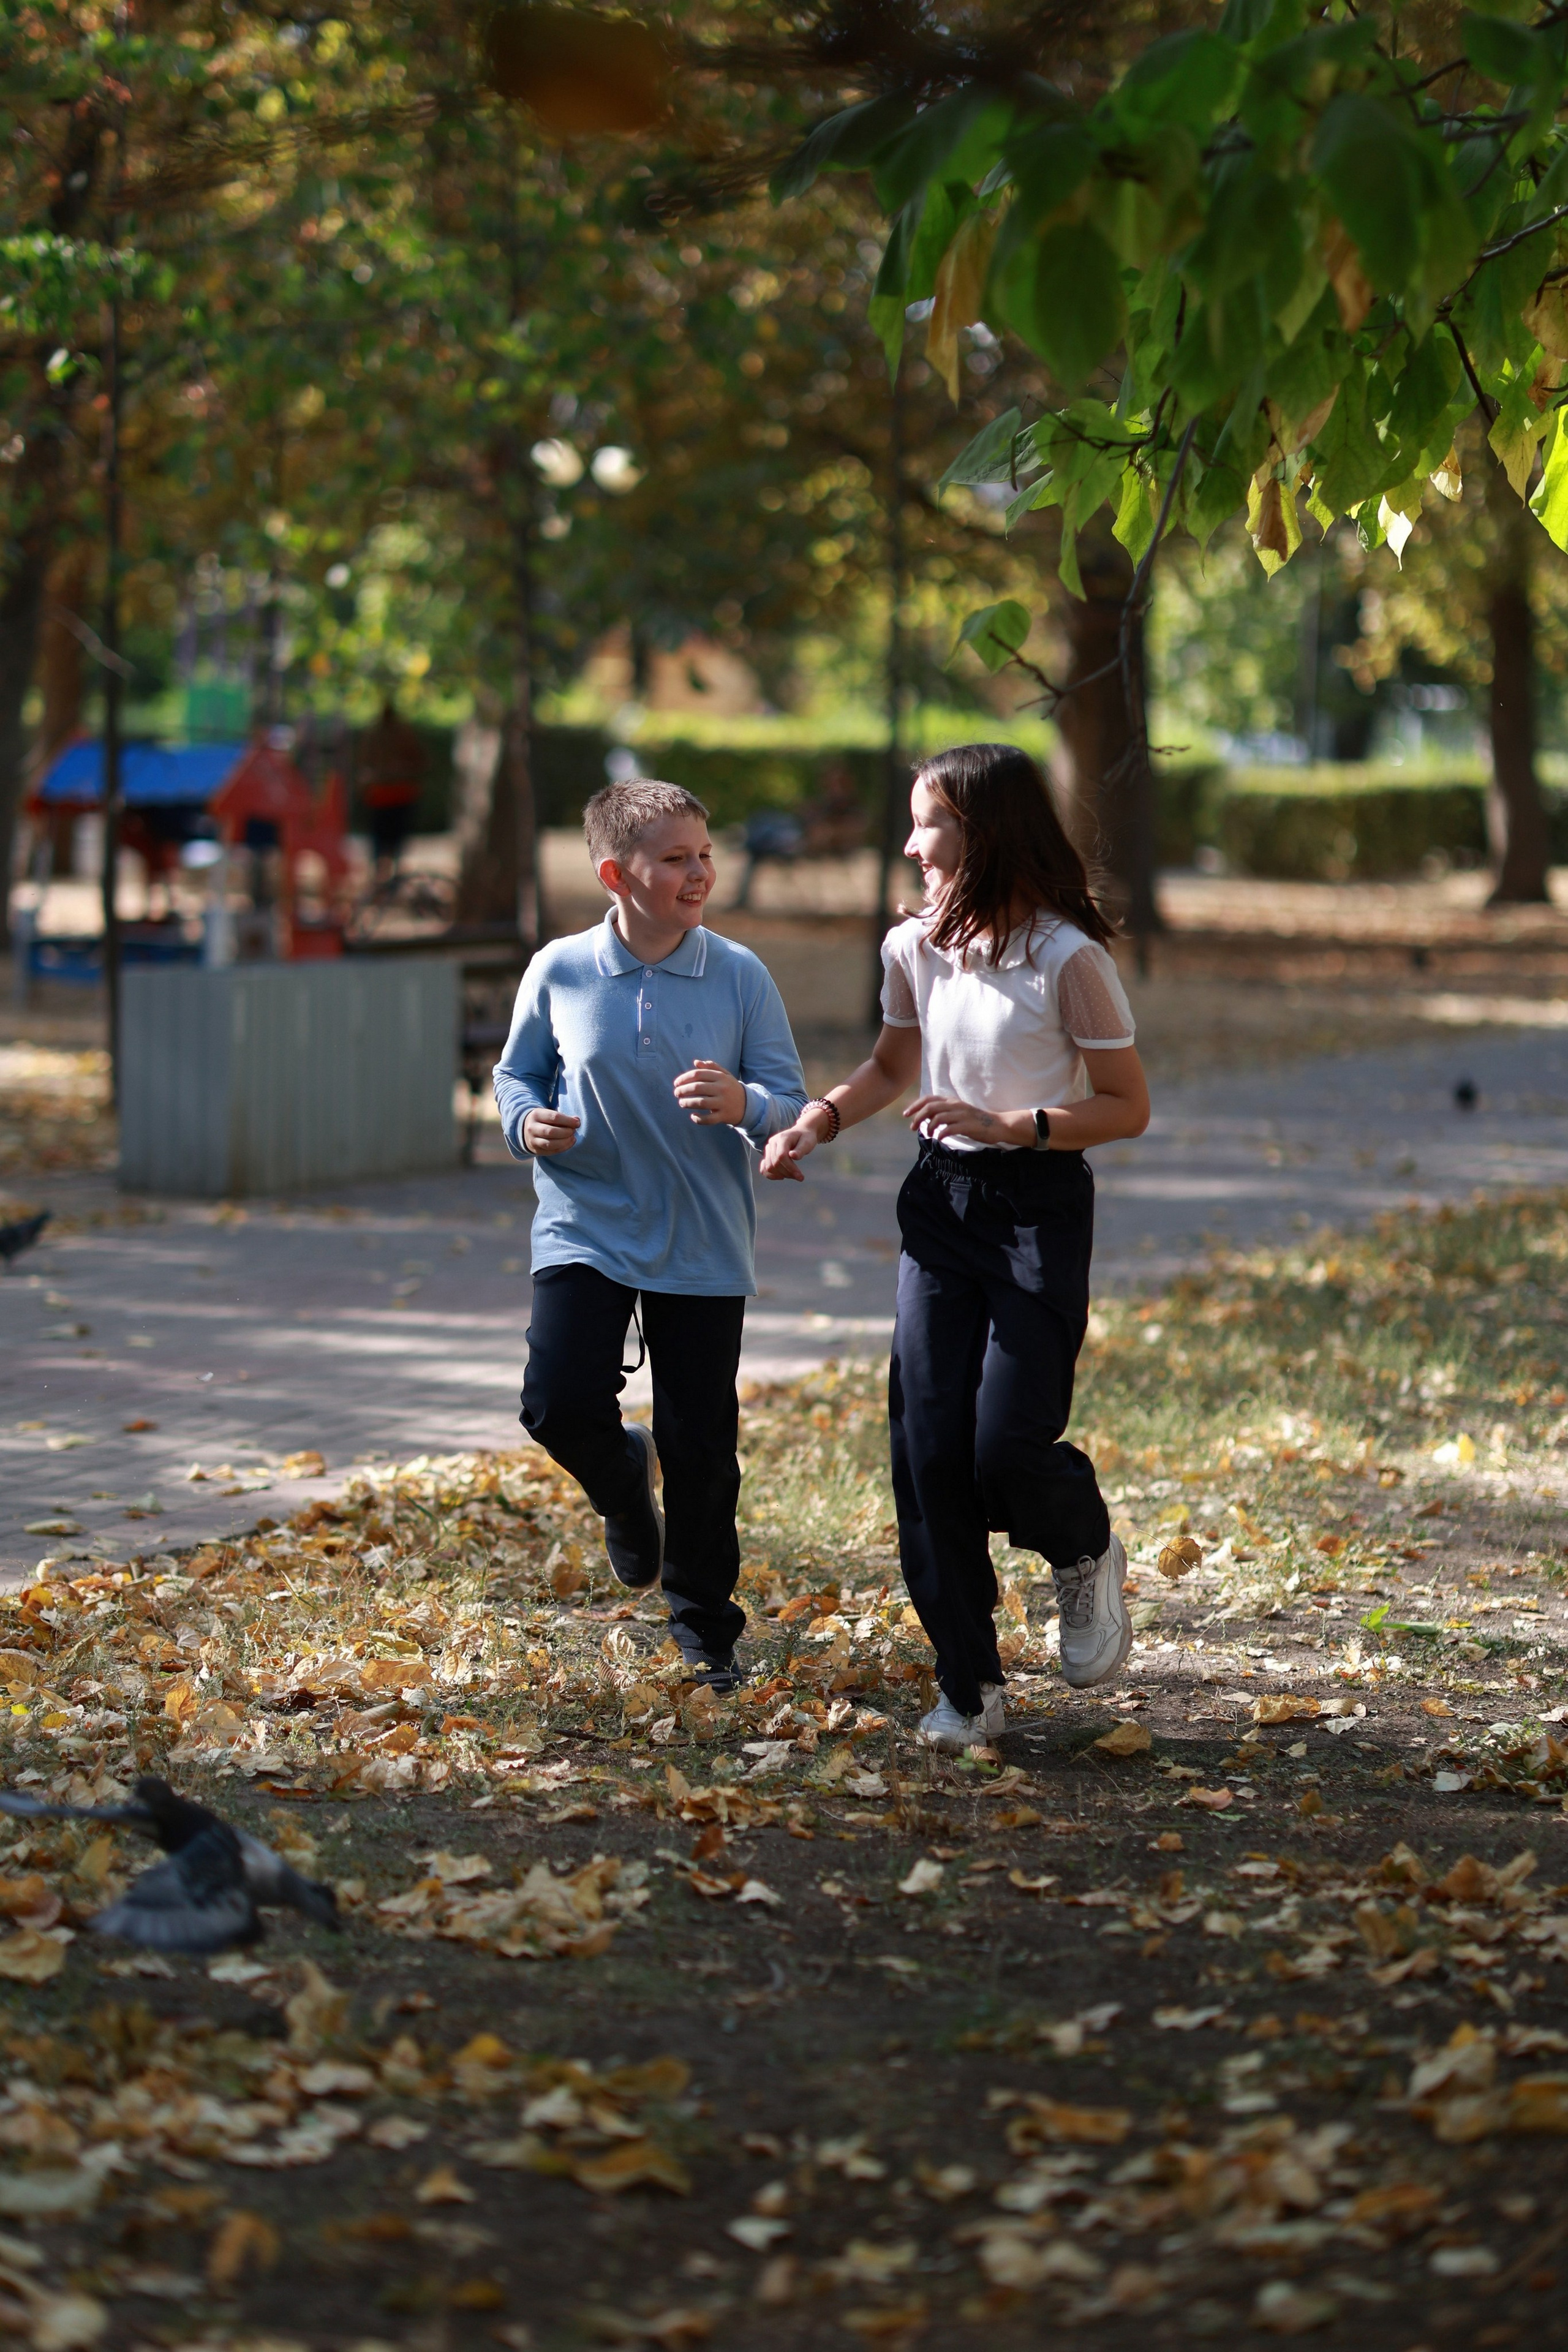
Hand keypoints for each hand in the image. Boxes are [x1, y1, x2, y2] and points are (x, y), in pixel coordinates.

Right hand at [523, 1107, 579, 1156]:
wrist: (525, 1129)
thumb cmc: (543, 1120)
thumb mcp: (549, 1114)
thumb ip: (563, 1117)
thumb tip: (576, 1121)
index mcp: (536, 1115)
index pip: (554, 1117)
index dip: (568, 1121)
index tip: (577, 1123)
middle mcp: (532, 1128)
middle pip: (551, 1132)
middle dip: (566, 1132)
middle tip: (573, 1131)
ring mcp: (532, 1140)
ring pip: (550, 1144)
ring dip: (565, 1141)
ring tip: (573, 1137)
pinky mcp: (536, 1150)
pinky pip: (551, 1151)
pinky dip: (563, 1148)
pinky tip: (569, 1143)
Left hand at [673, 1058, 746, 1125]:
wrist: (748, 1105)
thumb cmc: (731, 1088)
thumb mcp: (724, 1075)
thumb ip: (711, 1067)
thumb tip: (696, 1062)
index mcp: (721, 1077)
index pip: (698, 1074)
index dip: (684, 1078)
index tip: (676, 1083)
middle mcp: (722, 1089)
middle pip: (697, 1088)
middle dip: (683, 1090)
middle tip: (676, 1093)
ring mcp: (723, 1103)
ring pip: (701, 1103)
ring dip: (687, 1103)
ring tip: (681, 1103)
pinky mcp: (724, 1116)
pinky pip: (708, 1119)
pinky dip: (698, 1119)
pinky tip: (693, 1116)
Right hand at [760, 1121, 818, 1181]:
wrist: (802, 1132)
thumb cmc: (806, 1138)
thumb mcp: (807, 1142)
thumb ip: (800, 1149)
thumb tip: (793, 1156)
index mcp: (782, 1138)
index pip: (781, 1156)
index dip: (790, 1168)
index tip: (800, 1176)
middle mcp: (772, 1142)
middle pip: (775, 1163)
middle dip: (787, 1173)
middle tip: (799, 1176)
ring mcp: (769, 1148)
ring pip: (769, 1167)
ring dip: (781, 1175)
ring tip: (792, 1175)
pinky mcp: (768, 1154)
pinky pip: (764, 1168)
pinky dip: (771, 1175)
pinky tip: (781, 1177)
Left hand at [904, 1094, 1031, 1147]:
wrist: (997, 1125)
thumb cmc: (975, 1121)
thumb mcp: (958, 1113)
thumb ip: (943, 1113)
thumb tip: (925, 1118)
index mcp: (952, 1101)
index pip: (929, 1099)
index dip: (915, 1106)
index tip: (906, 1114)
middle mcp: (955, 1106)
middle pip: (930, 1107)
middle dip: (918, 1117)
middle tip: (912, 1128)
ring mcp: (962, 1115)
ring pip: (938, 1117)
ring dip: (929, 1127)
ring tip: (928, 1134)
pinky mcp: (968, 1126)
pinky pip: (950, 1128)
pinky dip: (942, 1133)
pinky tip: (939, 1138)